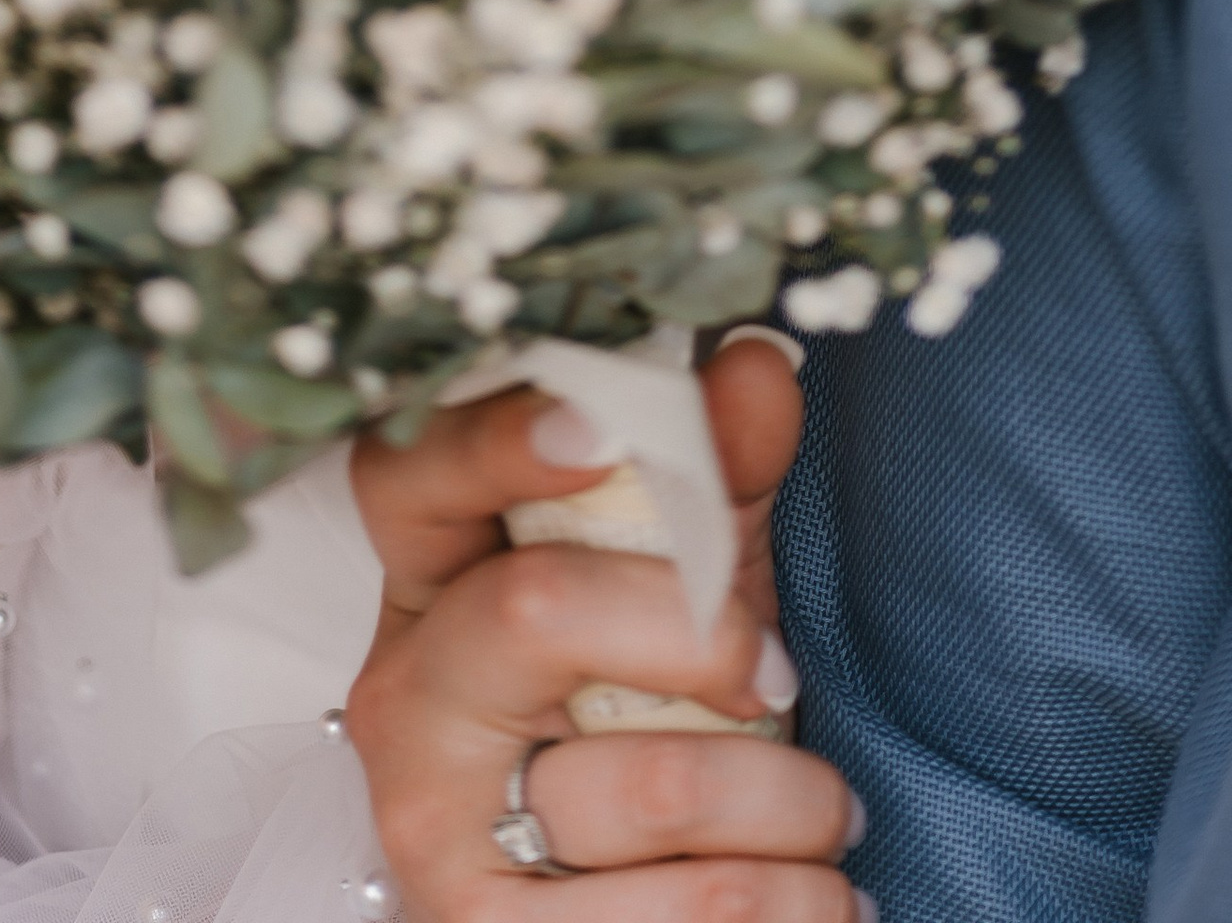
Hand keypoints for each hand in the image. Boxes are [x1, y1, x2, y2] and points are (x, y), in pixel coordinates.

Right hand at [348, 338, 860, 922]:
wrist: (618, 905)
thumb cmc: (650, 716)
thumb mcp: (686, 582)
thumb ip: (721, 475)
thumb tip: (755, 363)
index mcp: (433, 575)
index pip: (414, 471)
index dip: (492, 439)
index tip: (596, 428)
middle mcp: (407, 694)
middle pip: (535, 609)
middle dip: (702, 637)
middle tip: (781, 678)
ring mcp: (432, 826)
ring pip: (644, 783)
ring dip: (789, 803)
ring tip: (824, 815)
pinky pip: (672, 918)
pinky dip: (789, 903)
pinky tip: (813, 890)